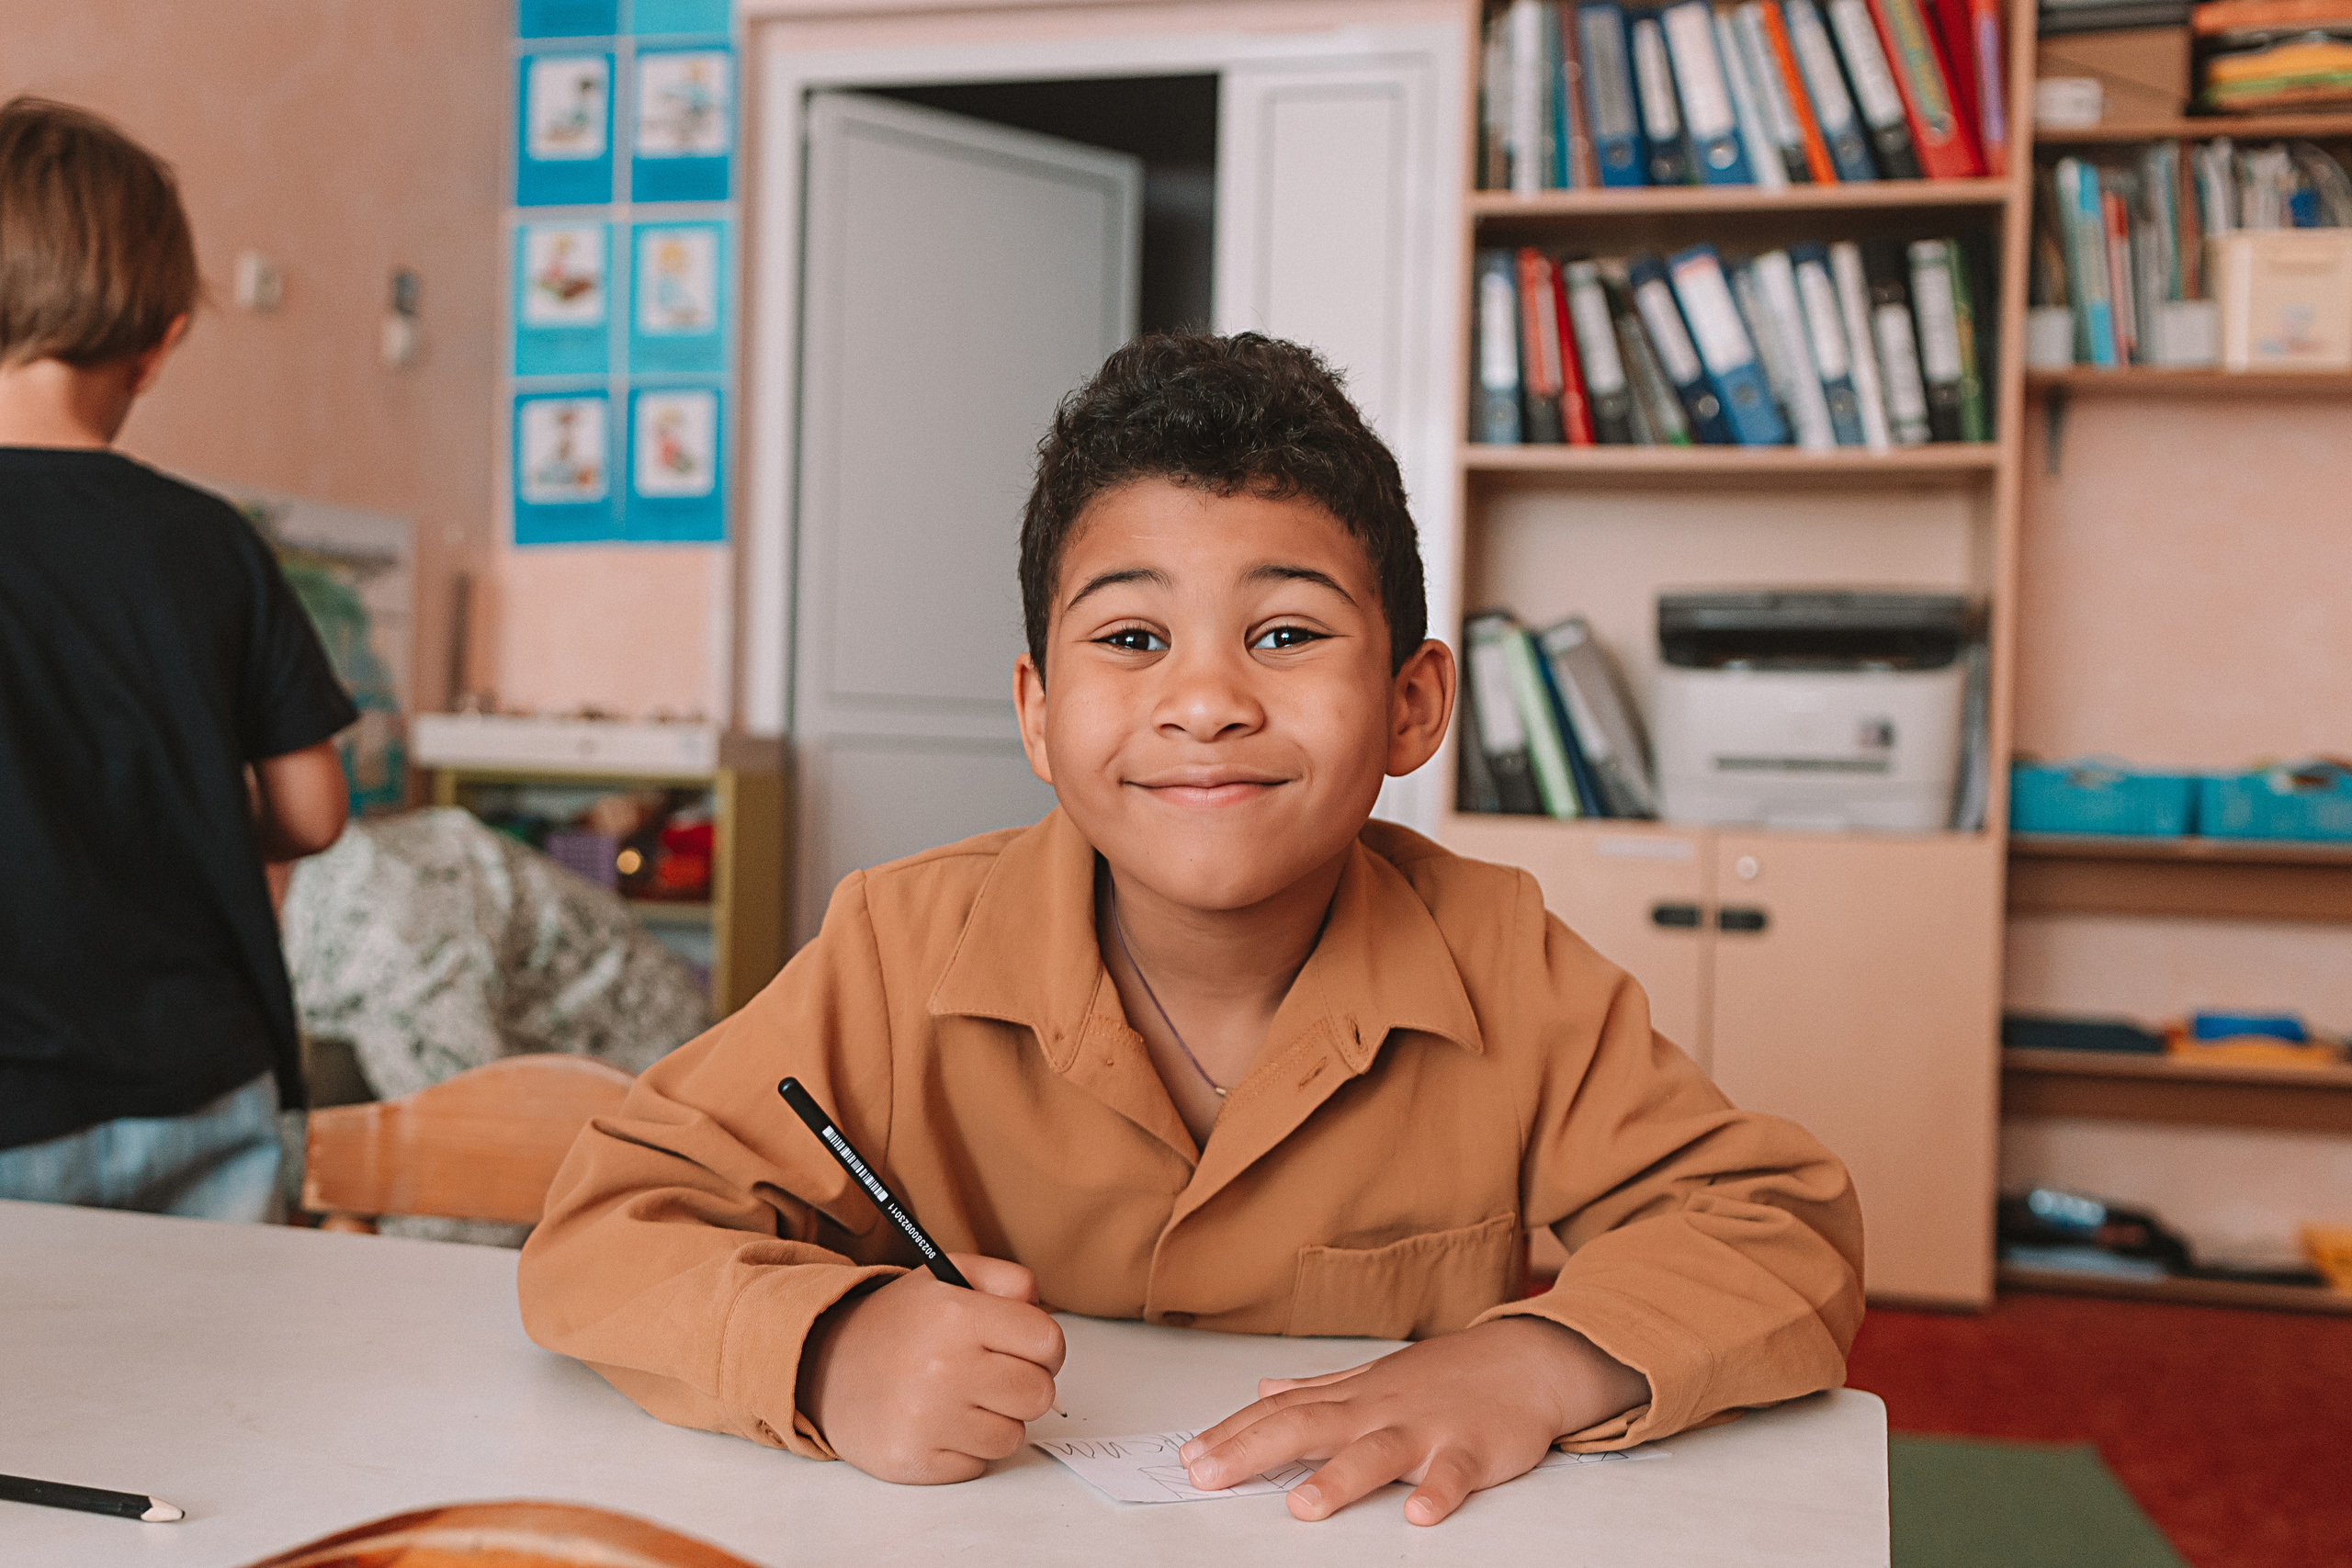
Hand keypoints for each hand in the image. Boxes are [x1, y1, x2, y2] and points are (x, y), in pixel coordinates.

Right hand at [795, 1253, 1064, 1484]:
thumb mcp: (946, 1276)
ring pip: (1013, 1435)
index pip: (1048, 1343)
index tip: (1025, 1348)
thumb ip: (1006, 1280)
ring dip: (995, 1419)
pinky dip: (966, 1449)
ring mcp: (927, 1420)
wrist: (822, 1368)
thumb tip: (1041, 1310)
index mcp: (955, 1314)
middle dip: (1023, 1384)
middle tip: (991, 1375)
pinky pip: (979, 1465)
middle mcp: (942, 1368)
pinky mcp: (914, 1462)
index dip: (1044, 1346)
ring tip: (959, 1398)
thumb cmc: (897, 1324)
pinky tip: (938, 1424)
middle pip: (1039, 1394)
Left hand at [1178, 1317, 1647, 1524]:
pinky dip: (1438, 1492)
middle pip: (1307, 1427)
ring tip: (1303, 1507)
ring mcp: (1426, 1429)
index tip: (1189, 1457)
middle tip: (1207, 1476)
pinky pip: (1454, 1474)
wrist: (1525, 1360)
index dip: (1232, 1434)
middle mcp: (1379, 1410)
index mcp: (1352, 1397)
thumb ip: (1317, 1388)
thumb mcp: (1373, 1377)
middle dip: (1253, 1452)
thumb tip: (1262, 1388)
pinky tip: (1419, 1515)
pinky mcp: (1472, 1449)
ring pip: (1376, 1454)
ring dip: (1339, 1479)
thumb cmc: (1444, 1376)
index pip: (1280, 1412)